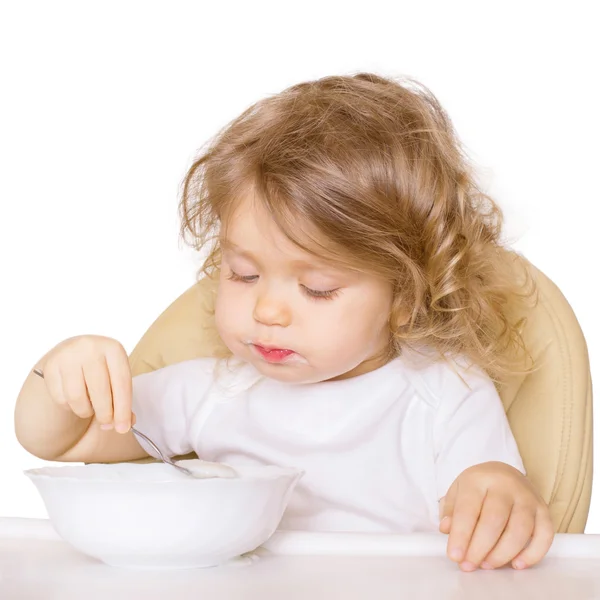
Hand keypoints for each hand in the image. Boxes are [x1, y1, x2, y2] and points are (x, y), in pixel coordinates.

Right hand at [39, 335, 133, 432]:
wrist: (74, 352)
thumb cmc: (102, 369)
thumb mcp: (117, 377)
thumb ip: (122, 401)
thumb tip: (123, 426)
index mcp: (113, 348)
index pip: (121, 383)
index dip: (123, 408)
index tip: (123, 428)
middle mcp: (90, 347)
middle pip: (100, 391)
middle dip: (105, 414)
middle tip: (107, 425)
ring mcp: (68, 355)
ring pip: (77, 397)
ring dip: (85, 411)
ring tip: (90, 409)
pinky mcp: (51, 366)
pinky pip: (61, 398)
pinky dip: (70, 406)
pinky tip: (75, 400)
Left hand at [439, 462, 553, 570]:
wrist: (504, 472)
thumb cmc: (479, 487)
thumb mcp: (458, 491)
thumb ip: (450, 511)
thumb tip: (447, 529)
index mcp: (479, 479)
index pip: (468, 509)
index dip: (461, 535)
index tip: (454, 556)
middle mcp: (506, 486)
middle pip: (494, 521)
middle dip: (480, 548)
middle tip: (469, 565)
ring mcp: (528, 497)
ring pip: (520, 530)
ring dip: (502, 554)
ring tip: (487, 565)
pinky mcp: (543, 510)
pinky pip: (544, 536)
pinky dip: (532, 554)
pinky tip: (516, 564)